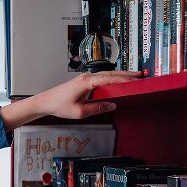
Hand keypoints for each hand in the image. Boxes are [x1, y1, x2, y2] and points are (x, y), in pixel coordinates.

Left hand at [0, 70, 141, 131]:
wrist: (45, 101)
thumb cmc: (59, 106)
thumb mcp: (80, 112)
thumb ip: (97, 108)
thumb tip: (112, 104)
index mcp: (87, 82)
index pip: (110, 78)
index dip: (124, 78)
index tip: (137, 78)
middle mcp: (87, 77)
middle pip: (110, 74)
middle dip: (126, 74)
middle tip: (141, 75)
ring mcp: (86, 78)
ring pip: (106, 75)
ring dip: (120, 76)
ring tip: (134, 77)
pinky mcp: (84, 81)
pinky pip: (101, 79)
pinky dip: (112, 79)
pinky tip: (118, 82)